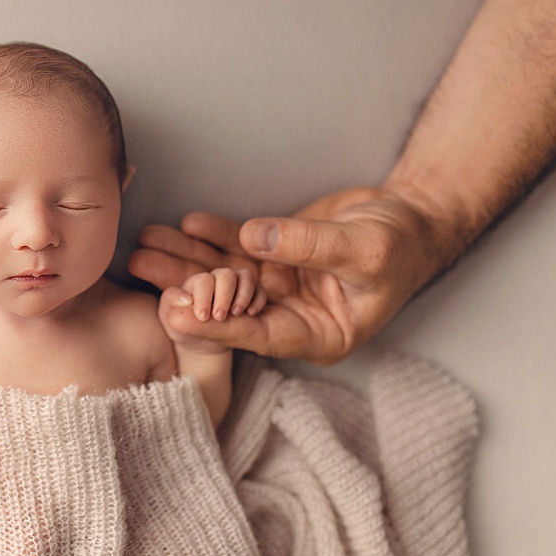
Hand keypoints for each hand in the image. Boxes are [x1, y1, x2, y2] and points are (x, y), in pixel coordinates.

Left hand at [130, 186, 455, 364]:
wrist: (413, 220)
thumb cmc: (401, 244)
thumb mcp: (363, 247)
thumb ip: (307, 246)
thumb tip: (252, 240)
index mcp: (317, 336)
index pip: (259, 335)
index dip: (217, 325)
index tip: (177, 315)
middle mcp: (292, 317)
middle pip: (231, 305)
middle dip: (186, 287)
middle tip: (142, 271)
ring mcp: (281, 287)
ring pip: (226, 276)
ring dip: (188, 259)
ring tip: (147, 242)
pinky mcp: (277, 257)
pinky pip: (238, 248)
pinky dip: (213, 235)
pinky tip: (187, 222)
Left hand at [157, 265, 263, 355]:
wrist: (203, 346)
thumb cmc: (186, 331)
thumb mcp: (173, 322)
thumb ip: (172, 305)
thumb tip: (185, 297)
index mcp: (196, 285)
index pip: (203, 281)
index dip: (204, 297)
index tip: (203, 317)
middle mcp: (216, 280)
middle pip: (225, 275)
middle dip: (224, 296)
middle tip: (220, 317)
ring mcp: (235, 285)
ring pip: (245, 276)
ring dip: (243, 295)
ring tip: (237, 314)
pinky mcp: (251, 293)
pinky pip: (259, 287)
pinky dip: (257, 299)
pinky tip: (251, 313)